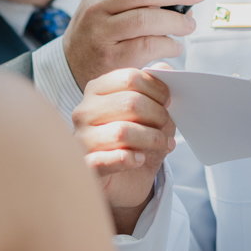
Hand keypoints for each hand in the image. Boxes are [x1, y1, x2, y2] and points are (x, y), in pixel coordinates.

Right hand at [64, 0, 205, 89]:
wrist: (70, 65)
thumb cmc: (99, 32)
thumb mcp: (108, 4)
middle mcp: (98, 6)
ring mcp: (101, 32)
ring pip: (144, 19)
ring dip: (175, 20)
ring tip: (189, 24)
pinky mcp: (109, 57)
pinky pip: (145, 46)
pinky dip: (167, 44)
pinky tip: (174, 45)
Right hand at [73, 67, 175, 233]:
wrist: (125, 182)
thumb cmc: (136, 142)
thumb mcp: (152, 114)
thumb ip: (157, 89)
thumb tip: (164, 68)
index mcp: (98, 90)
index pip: (130, 78)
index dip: (157, 89)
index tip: (170, 102)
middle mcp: (84, 111)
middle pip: (130, 102)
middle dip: (158, 115)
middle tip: (168, 127)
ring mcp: (80, 139)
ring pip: (122, 132)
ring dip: (152, 139)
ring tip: (164, 145)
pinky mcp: (85, 166)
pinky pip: (106, 159)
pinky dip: (129, 159)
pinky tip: (139, 159)